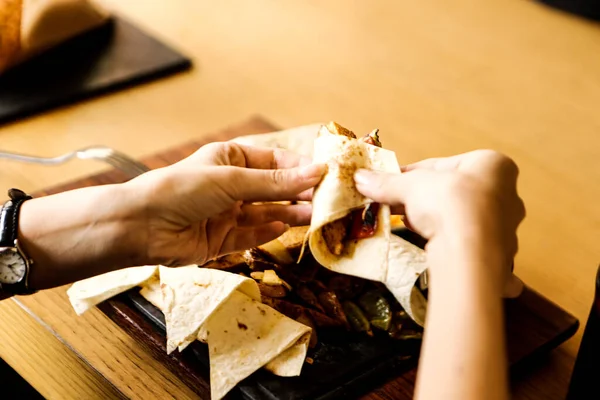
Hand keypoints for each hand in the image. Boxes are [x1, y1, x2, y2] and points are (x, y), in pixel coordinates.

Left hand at [126, 142, 324, 266]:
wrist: (141, 226)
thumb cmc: (181, 189)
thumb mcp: (232, 179)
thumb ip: (275, 182)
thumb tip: (317, 172)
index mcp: (231, 159)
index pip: (275, 161)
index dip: (300, 167)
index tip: (326, 175)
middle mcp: (231, 186)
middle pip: (274, 189)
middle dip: (299, 193)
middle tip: (327, 200)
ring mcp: (227, 213)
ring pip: (267, 213)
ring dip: (290, 214)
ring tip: (315, 216)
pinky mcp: (222, 240)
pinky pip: (252, 235)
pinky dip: (268, 232)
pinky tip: (284, 228)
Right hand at [354, 149, 524, 295]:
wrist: (469, 252)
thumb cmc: (448, 203)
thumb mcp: (410, 186)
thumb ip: (387, 182)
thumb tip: (360, 177)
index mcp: (493, 166)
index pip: (443, 166)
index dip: (411, 174)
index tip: (389, 182)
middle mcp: (508, 195)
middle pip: (455, 194)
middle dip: (426, 199)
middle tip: (398, 205)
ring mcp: (507, 229)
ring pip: (465, 221)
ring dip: (440, 222)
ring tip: (413, 226)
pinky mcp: (501, 258)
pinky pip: (475, 250)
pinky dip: (455, 246)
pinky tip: (440, 248)